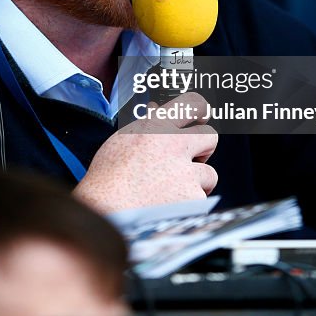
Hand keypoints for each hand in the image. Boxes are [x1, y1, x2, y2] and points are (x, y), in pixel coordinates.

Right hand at [73, 92, 217, 213]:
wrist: (106, 212)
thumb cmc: (107, 179)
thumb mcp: (121, 141)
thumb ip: (144, 123)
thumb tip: (157, 108)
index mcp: (156, 126)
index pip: (192, 104)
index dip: (201, 110)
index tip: (201, 118)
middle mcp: (174, 144)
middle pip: (210, 136)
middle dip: (205, 148)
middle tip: (191, 160)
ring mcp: (186, 171)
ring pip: (208, 174)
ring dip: (195, 182)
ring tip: (169, 192)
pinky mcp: (193, 197)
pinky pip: (201, 199)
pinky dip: (189, 205)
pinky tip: (167, 208)